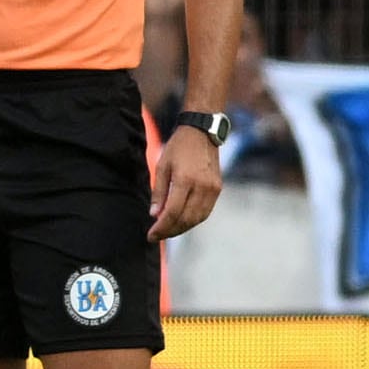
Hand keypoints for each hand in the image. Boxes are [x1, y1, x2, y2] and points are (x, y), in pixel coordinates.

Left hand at [150, 120, 222, 239]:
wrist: (202, 132)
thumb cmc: (178, 147)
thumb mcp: (162, 165)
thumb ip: (159, 192)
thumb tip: (155, 215)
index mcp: (185, 180)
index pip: (173, 212)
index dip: (161, 227)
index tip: (151, 235)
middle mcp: (202, 187)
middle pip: (186, 219)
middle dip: (170, 231)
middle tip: (157, 236)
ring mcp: (213, 189)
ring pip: (197, 219)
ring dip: (182, 228)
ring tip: (167, 231)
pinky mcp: (218, 189)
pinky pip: (205, 212)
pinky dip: (193, 220)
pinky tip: (181, 221)